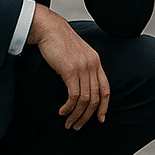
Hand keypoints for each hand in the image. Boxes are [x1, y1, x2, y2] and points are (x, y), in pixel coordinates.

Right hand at [28, 5, 109, 128]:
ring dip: (77, 115)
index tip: (99, 119)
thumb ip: (81, 68)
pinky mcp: (70, 70)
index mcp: (96, 62)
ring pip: (85, 100)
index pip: (105, 89)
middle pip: (95, 98)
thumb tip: (79, 86)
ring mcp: (83, 68)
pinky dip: (69, 107)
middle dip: (87, 116)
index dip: (104, 106)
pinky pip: (74, 96)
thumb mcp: (76, 55)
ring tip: (68, 123)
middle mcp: (93, 65)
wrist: (48, 28)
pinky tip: (62, 112)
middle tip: (77, 126)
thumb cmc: (58, 42)